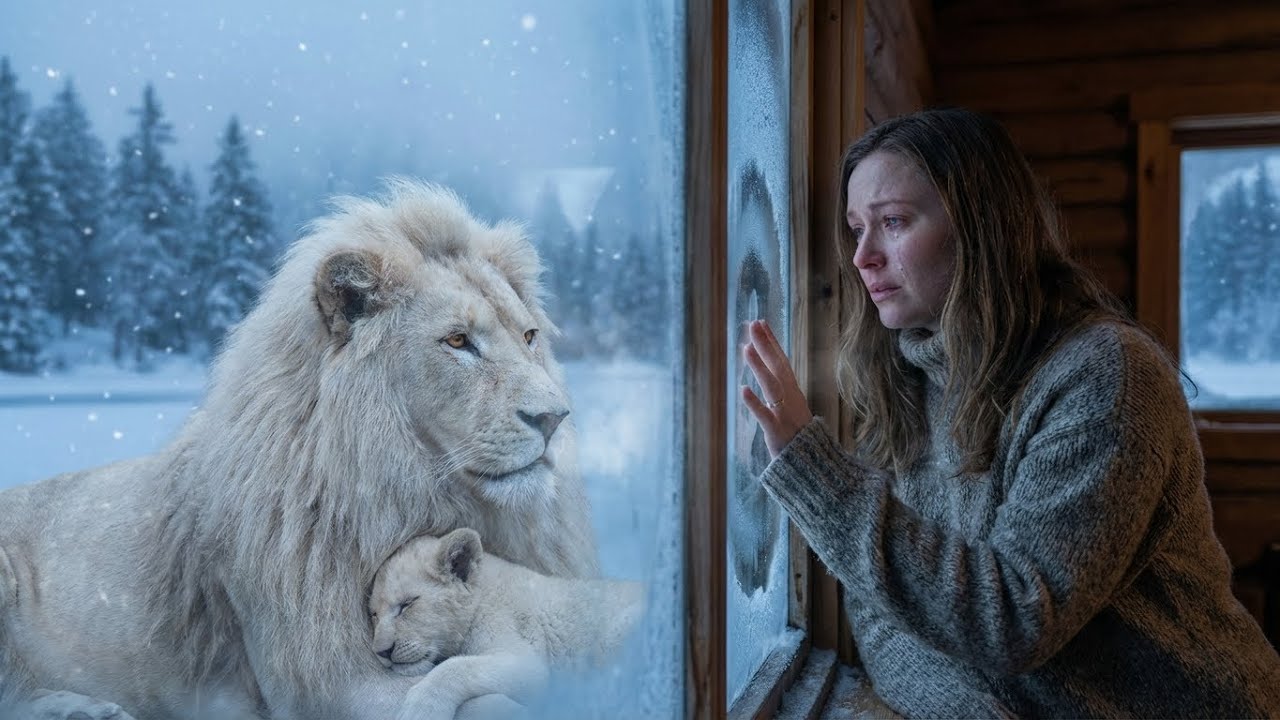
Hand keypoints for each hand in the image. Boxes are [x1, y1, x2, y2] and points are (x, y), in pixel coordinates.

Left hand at [741, 319, 812, 457]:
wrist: (813, 462)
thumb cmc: (798, 433)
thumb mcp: (792, 406)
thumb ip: (781, 388)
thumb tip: (770, 369)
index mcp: (792, 391)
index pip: (781, 360)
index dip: (771, 341)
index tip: (760, 322)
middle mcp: (790, 397)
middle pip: (777, 366)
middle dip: (765, 345)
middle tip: (753, 324)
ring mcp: (784, 412)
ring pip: (771, 386)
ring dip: (759, 366)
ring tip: (746, 348)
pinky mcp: (777, 430)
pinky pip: (764, 414)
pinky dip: (754, 402)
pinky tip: (742, 390)